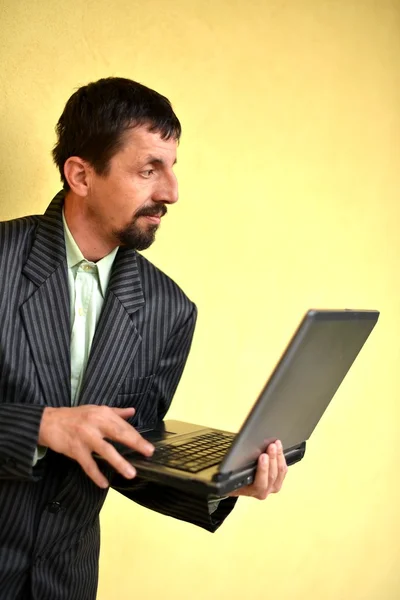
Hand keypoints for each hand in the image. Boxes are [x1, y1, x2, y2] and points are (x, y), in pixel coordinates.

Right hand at [38, 405, 153, 487]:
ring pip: (105, 451)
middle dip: (135, 443)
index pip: (123, 426)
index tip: (149, 447)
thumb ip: (116, 412)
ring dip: (119, 462)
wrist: (49, 422)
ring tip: (131, 473)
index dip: (137, 436)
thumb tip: (132, 411)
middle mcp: (95, 424)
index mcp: (103, 414)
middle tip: (148, 452)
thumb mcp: (96, 409)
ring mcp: (85, 437)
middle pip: (118, 434)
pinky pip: (88, 465)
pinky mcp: (75, 449)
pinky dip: (96, 475)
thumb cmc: (75, 416)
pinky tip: (104, 484)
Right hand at [228, 440, 287, 498]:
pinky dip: (282, 459)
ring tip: (276, 445)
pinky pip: (284, 471)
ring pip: (279, 472)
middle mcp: (264, 491)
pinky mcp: (278, 482)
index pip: (260, 482)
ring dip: (278, 457)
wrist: (237, 487)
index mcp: (252, 491)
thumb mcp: (232, 476)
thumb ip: (237, 470)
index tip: (263, 456)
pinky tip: (279, 450)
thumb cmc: (234, 481)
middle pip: (272, 475)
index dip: (263, 469)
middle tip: (271, 446)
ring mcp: (273, 487)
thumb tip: (238, 457)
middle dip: (272, 459)